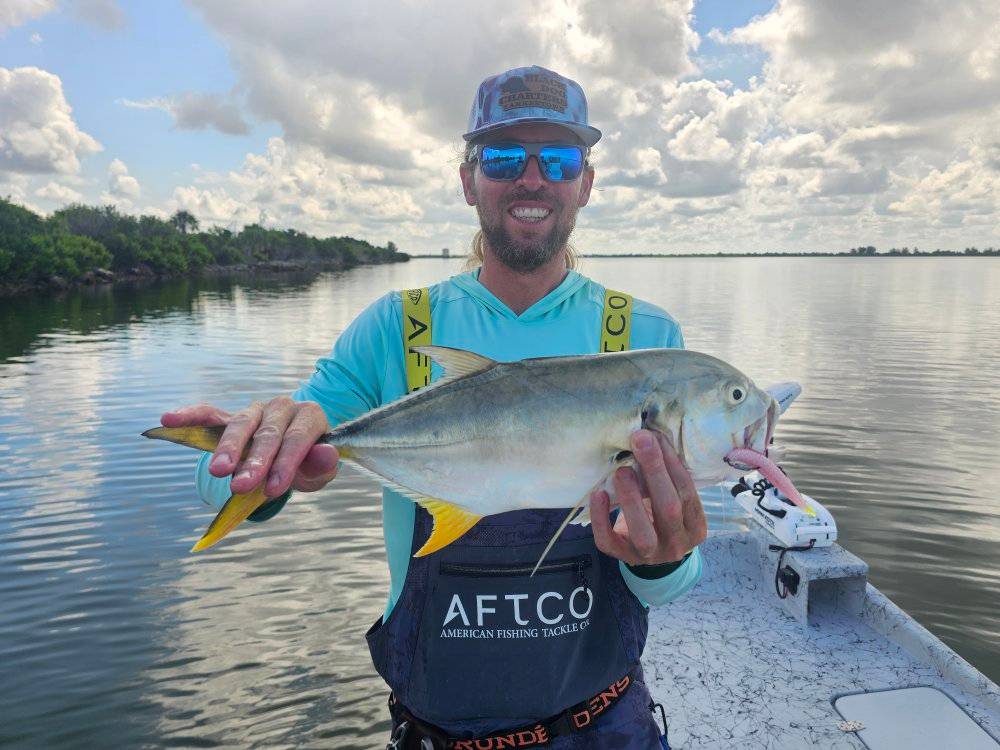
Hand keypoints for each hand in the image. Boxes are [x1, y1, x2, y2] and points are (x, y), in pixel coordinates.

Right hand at [160, 397, 338, 496]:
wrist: (293, 451)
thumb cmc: (307, 464)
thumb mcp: (319, 469)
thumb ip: (322, 464)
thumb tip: (326, 455)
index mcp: (309, 416)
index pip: (298, 438)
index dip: (286, 463)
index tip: (274, 489)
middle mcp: (282, 408)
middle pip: (268, 433)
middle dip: (254, 461)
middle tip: (240, 486)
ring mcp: (255, 411)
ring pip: (241, 424)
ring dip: (228, 448)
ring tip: (217, 471)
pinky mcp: (231, 417)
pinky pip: (210, 413)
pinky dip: (190, 415)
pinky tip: (168, 419)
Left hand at [590, 429, 707, 565]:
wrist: (651, 555)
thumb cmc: (662, 518)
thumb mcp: (673, 500)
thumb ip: (667, 480)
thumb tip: (651, 437)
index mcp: (695, 527)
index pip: (687, 493)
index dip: (673, 464)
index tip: (658, 436)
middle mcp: (676, 544)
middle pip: (669, 508)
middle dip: (655, 472)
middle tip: (640, 441)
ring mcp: (650, 556)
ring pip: (642, 532)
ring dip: (631, 498)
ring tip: (621, 470)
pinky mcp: (622, 557)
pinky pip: (608, 541)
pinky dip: (601, 518)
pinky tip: (598, 494)